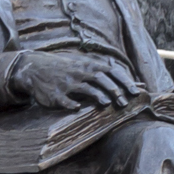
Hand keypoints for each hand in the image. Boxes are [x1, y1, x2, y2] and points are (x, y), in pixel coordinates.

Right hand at [10, 49, 135, 109]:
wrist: (35, 68)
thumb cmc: (67, 69)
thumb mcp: (85, 66)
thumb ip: (108, 75)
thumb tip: (138, 85)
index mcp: (89, 65)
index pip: (112, 71)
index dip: (124, 81)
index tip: (136, 92)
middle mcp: (80, 72)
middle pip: (101, 79)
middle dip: (114, 90)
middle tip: (124, 103)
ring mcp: (67, 83)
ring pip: (85, 88)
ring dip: (97, 96)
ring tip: (106, 104)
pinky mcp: (56, 94)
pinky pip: (65, 100)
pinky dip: (72, 104)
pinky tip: (77, 108)